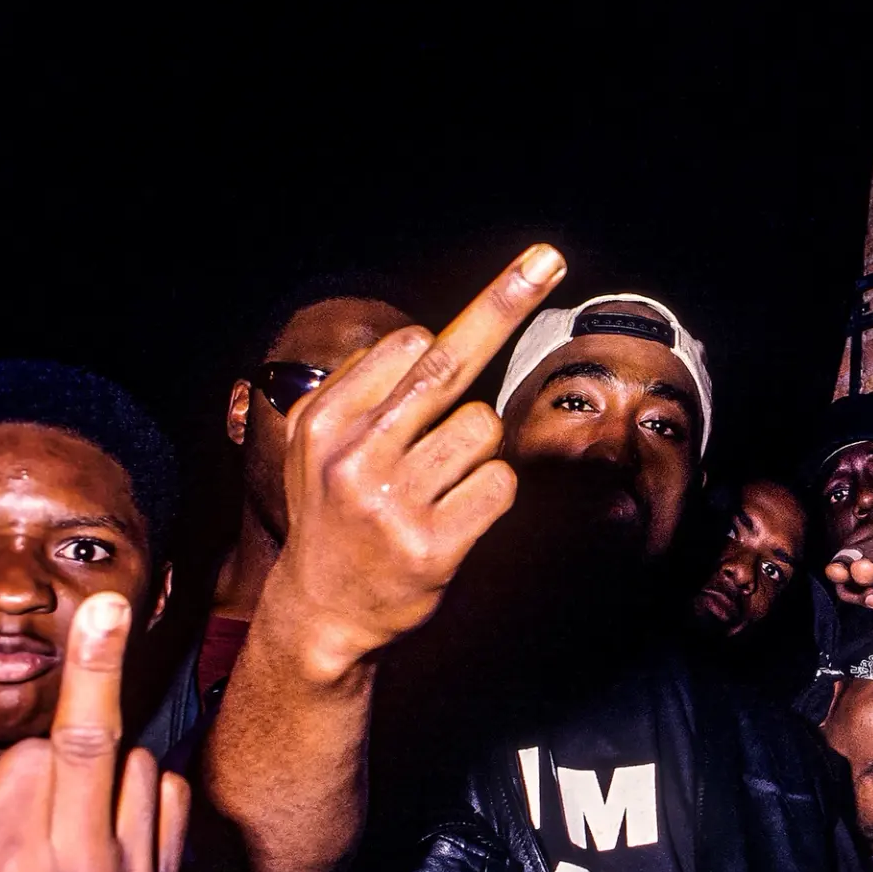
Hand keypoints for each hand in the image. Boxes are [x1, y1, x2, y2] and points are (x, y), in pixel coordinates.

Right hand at [267, 244, 568, 675]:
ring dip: (479, 451)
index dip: (456, 336)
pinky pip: (500, 484)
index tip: (520, 275)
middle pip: (450, 365)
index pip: (411, 347)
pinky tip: (457, 516)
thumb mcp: (325, 446)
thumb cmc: (338, 515)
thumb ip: (369, 393)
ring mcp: (393, 502)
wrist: (324, 613)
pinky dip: (493, 493)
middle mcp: (354, 455)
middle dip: (503, 303)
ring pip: (484, 429)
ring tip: (438, 487)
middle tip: (548, 257)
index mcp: (326, 421)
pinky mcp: (433, 545)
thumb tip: (432, 338)